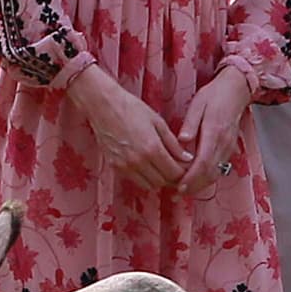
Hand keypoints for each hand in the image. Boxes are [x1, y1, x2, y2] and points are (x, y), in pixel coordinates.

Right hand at [66, 64, 189, 189]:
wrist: (103, 106)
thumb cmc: (131, 108)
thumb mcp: (157, 122)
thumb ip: (173, 143)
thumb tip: (187, 158)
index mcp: (152, 149)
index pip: (174, 173)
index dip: (183, 173)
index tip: (185, 167)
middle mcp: (138, 161)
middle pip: (163, 182)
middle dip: (172, 177)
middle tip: (175, 168)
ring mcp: (125, 166)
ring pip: (149, 185)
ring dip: (158, 179)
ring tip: (160, 167)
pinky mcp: (115, 167)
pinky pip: (135, 180)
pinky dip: (143, 177)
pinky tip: (145, 165)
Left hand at [176, 66, 252, 194]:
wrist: (236, 90)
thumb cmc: (213, 96)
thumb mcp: (198, 105)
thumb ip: (190, 124)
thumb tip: (182, 141)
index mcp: (214, 132)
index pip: (203, 163)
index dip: (191, 178)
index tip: (178, 186)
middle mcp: (224, 143)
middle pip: (210, 174)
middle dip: (193, 187)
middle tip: (176, 194)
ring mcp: (229, 147)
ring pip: (215, 173)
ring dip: (200, 185)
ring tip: (182, 190)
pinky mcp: (229, 149)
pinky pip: (218, 168)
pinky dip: (206, 177)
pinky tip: (193, 179)